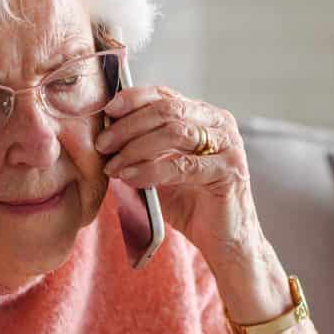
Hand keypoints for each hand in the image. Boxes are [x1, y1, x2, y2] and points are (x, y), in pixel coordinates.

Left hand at [96, 86, 261, 264]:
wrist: (224, 239)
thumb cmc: (191, 203)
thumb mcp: (160, 169)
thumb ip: (142, 149)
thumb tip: (106, 134)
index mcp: (203, 116)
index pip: (165, 95)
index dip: (134, 98)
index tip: (107, 110)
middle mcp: (219, 124)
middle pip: (168, 110)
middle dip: (129, 126)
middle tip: (103, 144)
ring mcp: (228, 145)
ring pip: (175, 133)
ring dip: (136, 147)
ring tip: (114, 165)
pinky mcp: (230, 171)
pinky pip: (183, 165)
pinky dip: (152, 170)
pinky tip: (131, 178)